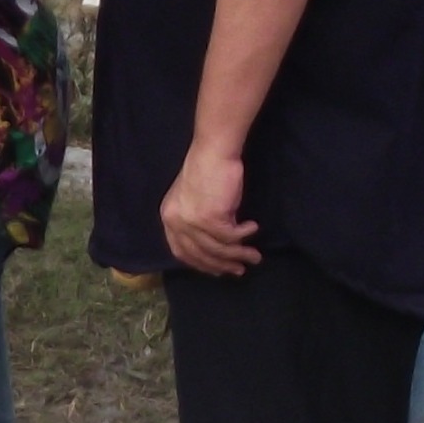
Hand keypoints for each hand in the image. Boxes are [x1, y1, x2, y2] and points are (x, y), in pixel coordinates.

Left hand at [160, 141, 257, 276]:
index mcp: (169, 217)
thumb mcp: (195, 200)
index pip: (181, 250)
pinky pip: (230, 237)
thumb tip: (219, 243)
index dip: (200, 263)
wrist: (213, 151)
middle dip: (221, 265)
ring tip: (254, 257)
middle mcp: (176, 222)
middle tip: (238, 271)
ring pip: (217, 249)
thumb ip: (200, 222)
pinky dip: (243, 235)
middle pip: (199, 254)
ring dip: (238, 255)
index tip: (216, 270)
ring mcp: (192, 222)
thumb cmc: (207, 169)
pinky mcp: (210, 219)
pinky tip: (253, 228)